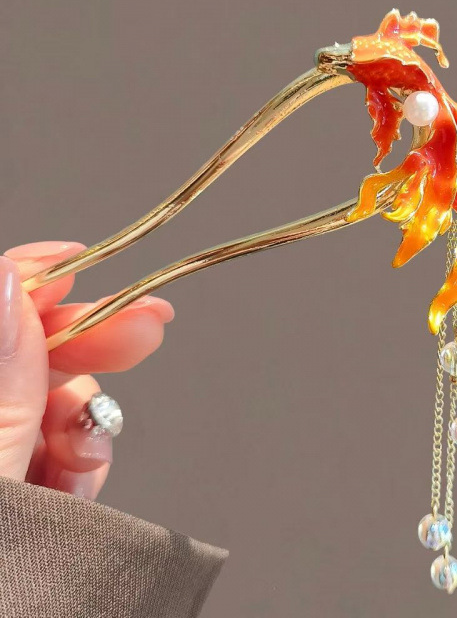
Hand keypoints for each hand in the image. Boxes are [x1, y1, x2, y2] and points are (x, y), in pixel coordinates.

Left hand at [0, 241, 173, 499]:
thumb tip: (6, 285)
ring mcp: (10, 445)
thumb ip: (3, 396)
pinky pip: (73, 447)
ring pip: (60, 400)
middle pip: (34, 351)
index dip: (30, 278)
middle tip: (149, 328)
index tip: (77, 259)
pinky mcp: (29, 485)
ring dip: (86, 425)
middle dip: (90, 344)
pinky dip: (84, 464)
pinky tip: (70, 491)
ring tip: (76, 470)